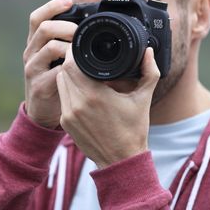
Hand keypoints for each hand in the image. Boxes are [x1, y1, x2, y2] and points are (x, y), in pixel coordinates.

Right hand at [23, 0, 76, 128]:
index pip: (37, 17)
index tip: (69, 1)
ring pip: (49, 46)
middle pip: (44, 27)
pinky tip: (80, 69)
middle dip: (67, 26)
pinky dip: (70, 67)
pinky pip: (55, 71)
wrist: (43, 114)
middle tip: (82, 32)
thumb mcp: (58, 59)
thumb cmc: (55, 81)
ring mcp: (33, 69)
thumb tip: (91, 25)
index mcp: (36, 43)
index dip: (52, 6)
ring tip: (82, 50)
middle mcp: (31, 53)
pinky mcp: (38, 85)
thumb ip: (67, 43)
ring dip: (70, 45)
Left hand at [56, 47, 159, 167]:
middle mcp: (77, 104)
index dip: (75, 53)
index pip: (72, 64)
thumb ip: (149, 72)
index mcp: (94, 95)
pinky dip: (69, 90)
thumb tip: (149, 52)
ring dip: (69, 75)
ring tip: (84, 72)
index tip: (84, 49)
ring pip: (60, 83)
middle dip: (72, 62)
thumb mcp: (143, 98)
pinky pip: (62, 97)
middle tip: (85, 58)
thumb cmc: (133, 129)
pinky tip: (82, 90)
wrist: (120, 160)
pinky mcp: (65, 122)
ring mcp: (68, 115)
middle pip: (64, 71)